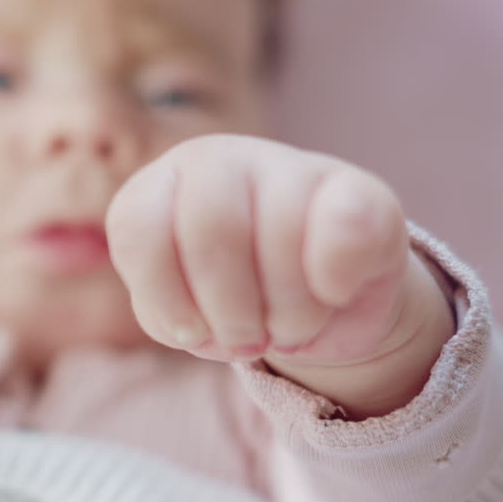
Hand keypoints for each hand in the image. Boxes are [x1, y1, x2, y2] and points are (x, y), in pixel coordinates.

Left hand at [106, 135, 454, 416]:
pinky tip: (332, 294)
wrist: (325, 305)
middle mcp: (223, 161)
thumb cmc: (236, 305)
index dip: (164, 294)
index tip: (189, 331)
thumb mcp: (186, 319)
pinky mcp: (363, 191)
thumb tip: (193, 323)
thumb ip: (165, 314)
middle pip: (211, 229)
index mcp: (166, 186)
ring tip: (289, 327)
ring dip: (285, 314)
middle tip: (249, 339)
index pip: (139, 226)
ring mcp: (294, 166)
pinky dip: (334, 285)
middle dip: (230, 309)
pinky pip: (345, 232)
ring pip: (279, 236)